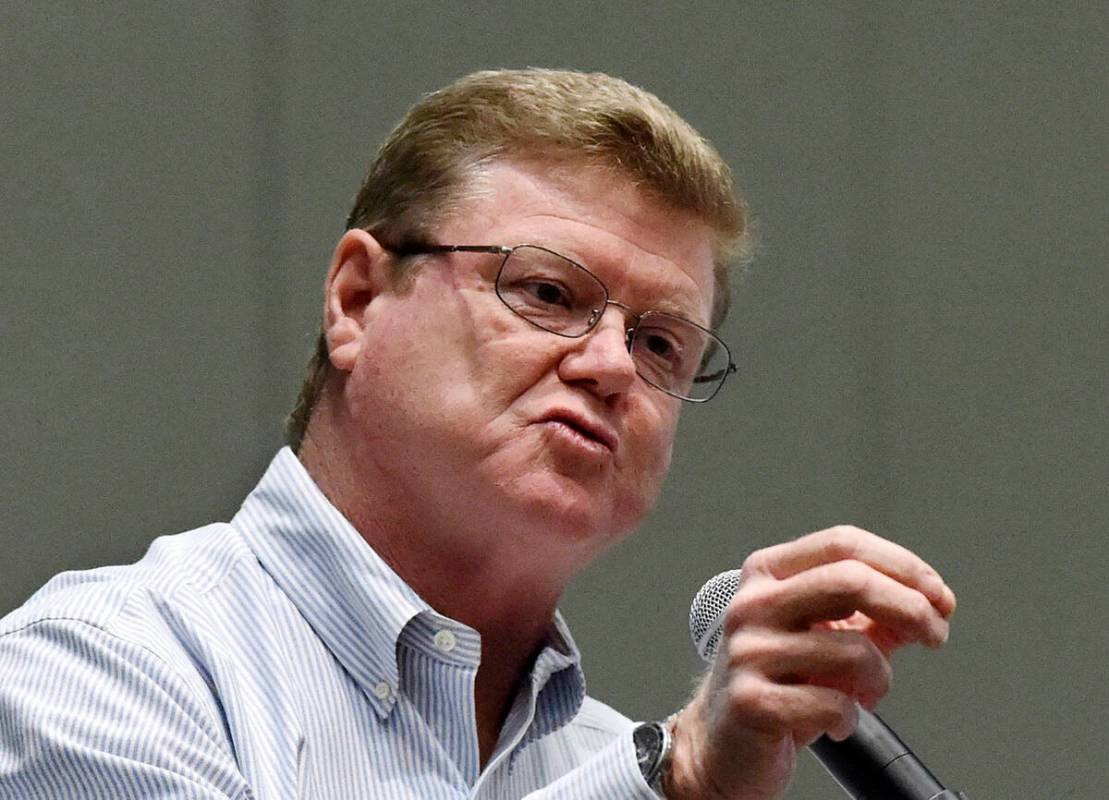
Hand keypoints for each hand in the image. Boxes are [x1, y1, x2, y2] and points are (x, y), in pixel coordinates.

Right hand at [663, 526, 956, 799]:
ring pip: (853, 649)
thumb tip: (934, 602)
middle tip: (936, 633)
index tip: (937, 594)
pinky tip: (838, 720)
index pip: (843, 544)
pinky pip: (833, 704)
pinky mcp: (751, 700)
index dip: (902, 564)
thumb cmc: (776, 682)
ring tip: (869, 692)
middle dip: (911, 607)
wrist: (720, 741)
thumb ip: (875, 615)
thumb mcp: (826, 637)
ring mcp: (748, 651)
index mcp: (767, 574)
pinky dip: (851, 717)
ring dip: (882, 677)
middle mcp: (753, 604)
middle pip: (850, 580)